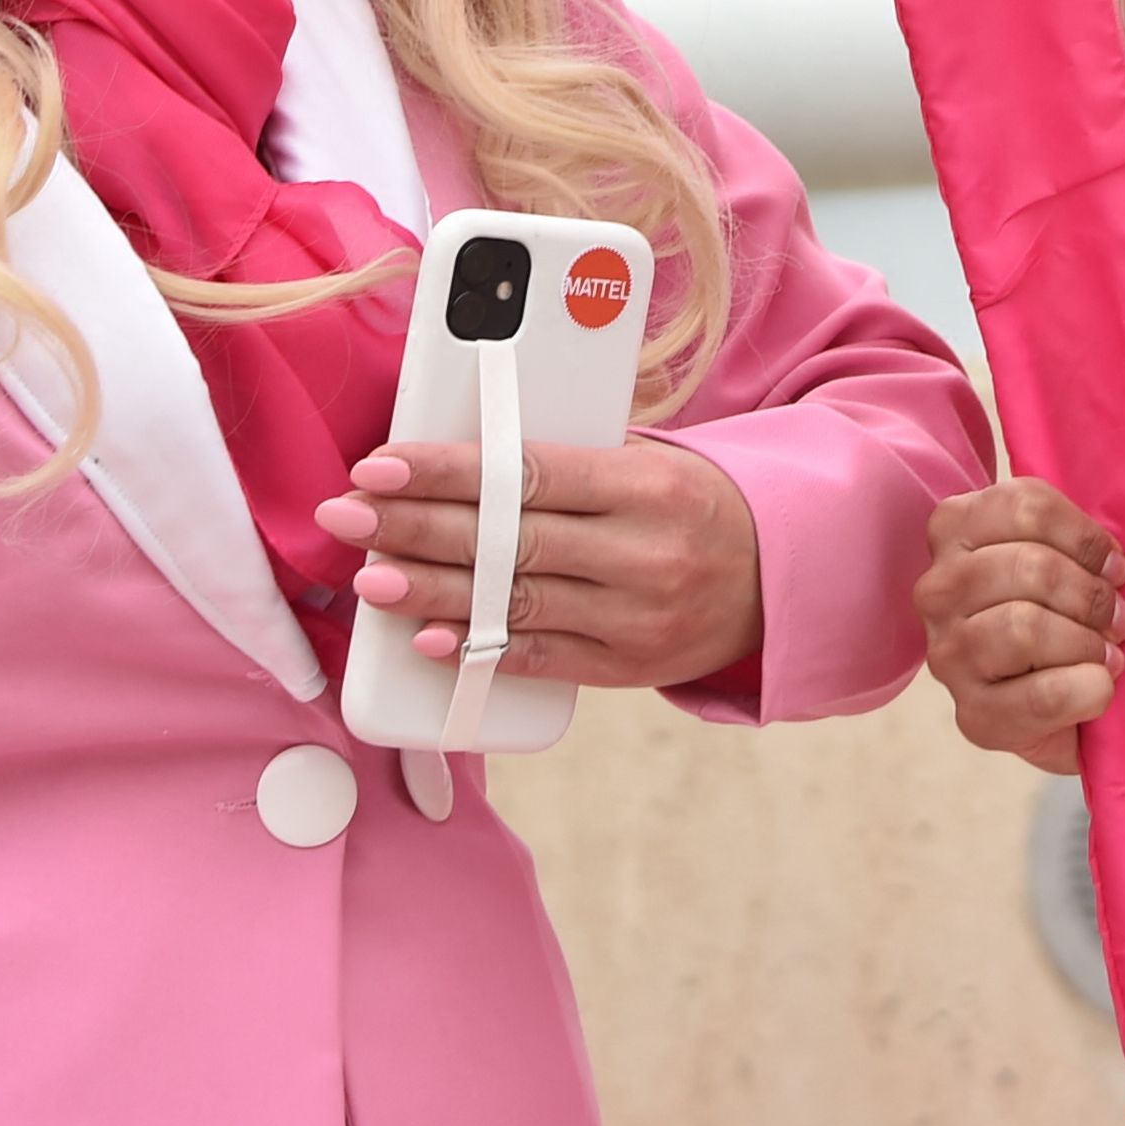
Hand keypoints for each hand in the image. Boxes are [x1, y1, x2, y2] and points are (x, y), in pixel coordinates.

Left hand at [318, 435, 762, 692]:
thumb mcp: (648, 459)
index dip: (446, 472)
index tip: (381, 465)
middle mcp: (641, 553)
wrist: (779, 574)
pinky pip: (540, 658)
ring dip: (431, 591)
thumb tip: (458, 459)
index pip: (526, 474)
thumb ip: (567, 461)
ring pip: (514, 603)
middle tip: (346, 515)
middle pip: (506, 540)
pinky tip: (426, 638)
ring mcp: (635, 617)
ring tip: (369, 579)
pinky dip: (479, 647)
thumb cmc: (691, 502)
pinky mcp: (627, 666)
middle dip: (414, 526)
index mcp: (645, 485)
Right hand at [913, 479, 1124, 775]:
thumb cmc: (1057, 612)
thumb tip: (1114, 563)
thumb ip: (1075, 539)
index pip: (1027, 506)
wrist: (1046, 704)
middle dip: (1092, 595)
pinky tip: (1100, 686)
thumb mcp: (1058, 554)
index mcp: (954, 528)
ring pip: (1025, 627)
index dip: (1086, 538)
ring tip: (1110, 654)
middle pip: (1031, 567)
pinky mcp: (972, 715)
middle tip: (1122, 618)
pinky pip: (1041, 695)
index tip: (1115, 566)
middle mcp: (937, 588)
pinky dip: (1087, 688)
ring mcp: (947, 654)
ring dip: (1087, 642)